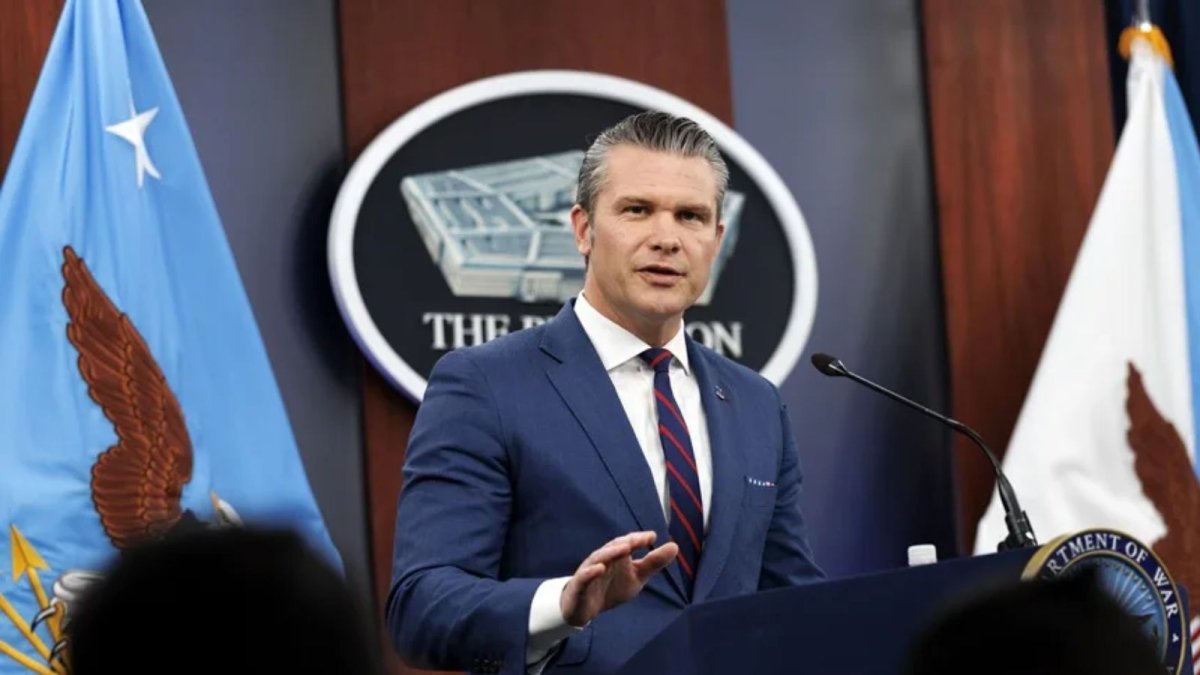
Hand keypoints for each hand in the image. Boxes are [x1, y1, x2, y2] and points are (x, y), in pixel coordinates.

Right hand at [559, 531, 678, 626]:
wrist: (584, 608)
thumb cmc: (611, 588)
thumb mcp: (637, 577)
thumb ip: (654, 562)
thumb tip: (675, 546)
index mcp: (617, 555)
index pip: (627, 543)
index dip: (638, 539)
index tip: (652, 537)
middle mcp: (603, 559)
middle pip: (613, 547)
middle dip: (625, 543)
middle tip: (637, 541)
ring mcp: (590, 571)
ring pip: (599, 558)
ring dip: (610, 552)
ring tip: (624, 548)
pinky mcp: (580, 585)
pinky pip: (584, 577)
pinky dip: (591, 572)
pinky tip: (599, 568)